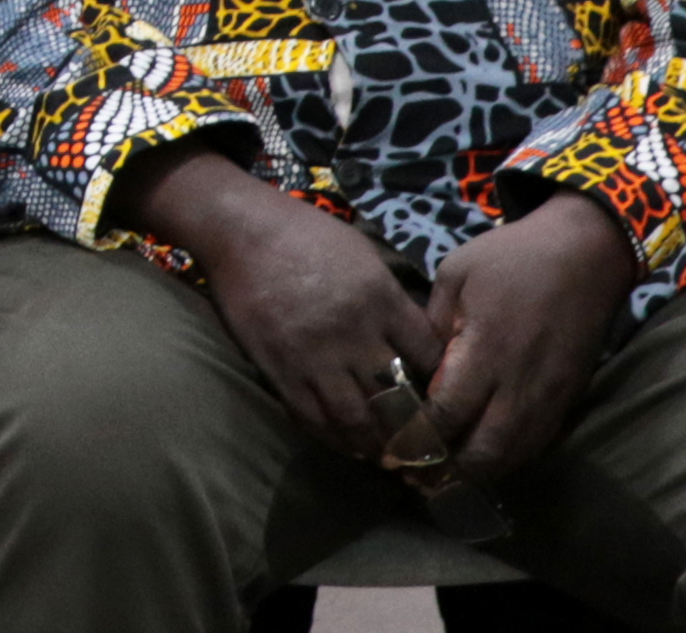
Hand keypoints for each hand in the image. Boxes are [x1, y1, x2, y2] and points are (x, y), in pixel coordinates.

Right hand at [116, 146, 434, 462]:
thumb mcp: (364, 257)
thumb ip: (391, 300)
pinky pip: (311, 416)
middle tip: (422, 445)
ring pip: (356, 418)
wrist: (240, 229)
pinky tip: (346, 444)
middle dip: (414, 427)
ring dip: (375, 444)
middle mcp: (354, 333)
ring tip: (385, 455)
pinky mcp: (279, 367)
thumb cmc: (306, 235)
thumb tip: (415, 340)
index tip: (445, 400)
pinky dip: (333, 438)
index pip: (430, 358)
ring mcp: (315, 354)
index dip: (442, 385)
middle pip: (398, 397)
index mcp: (382, 300)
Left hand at [418, 199, 637, 484]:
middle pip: (485, 451)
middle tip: (415, 474)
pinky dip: (506, 458)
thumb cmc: (512, 258)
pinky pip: (535, 444)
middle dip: (448, 470)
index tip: (392, 448)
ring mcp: (549, 396)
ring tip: (442, 476)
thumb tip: (413, 368)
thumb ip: (432, 325)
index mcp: (487, 349)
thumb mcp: (455, 276)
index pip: (448, 413)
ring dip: (478, 473)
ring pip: (514, 456)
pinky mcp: (566, 400)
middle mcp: (521, 383)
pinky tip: (480, 456)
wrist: (586, 256)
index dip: (419, 438)